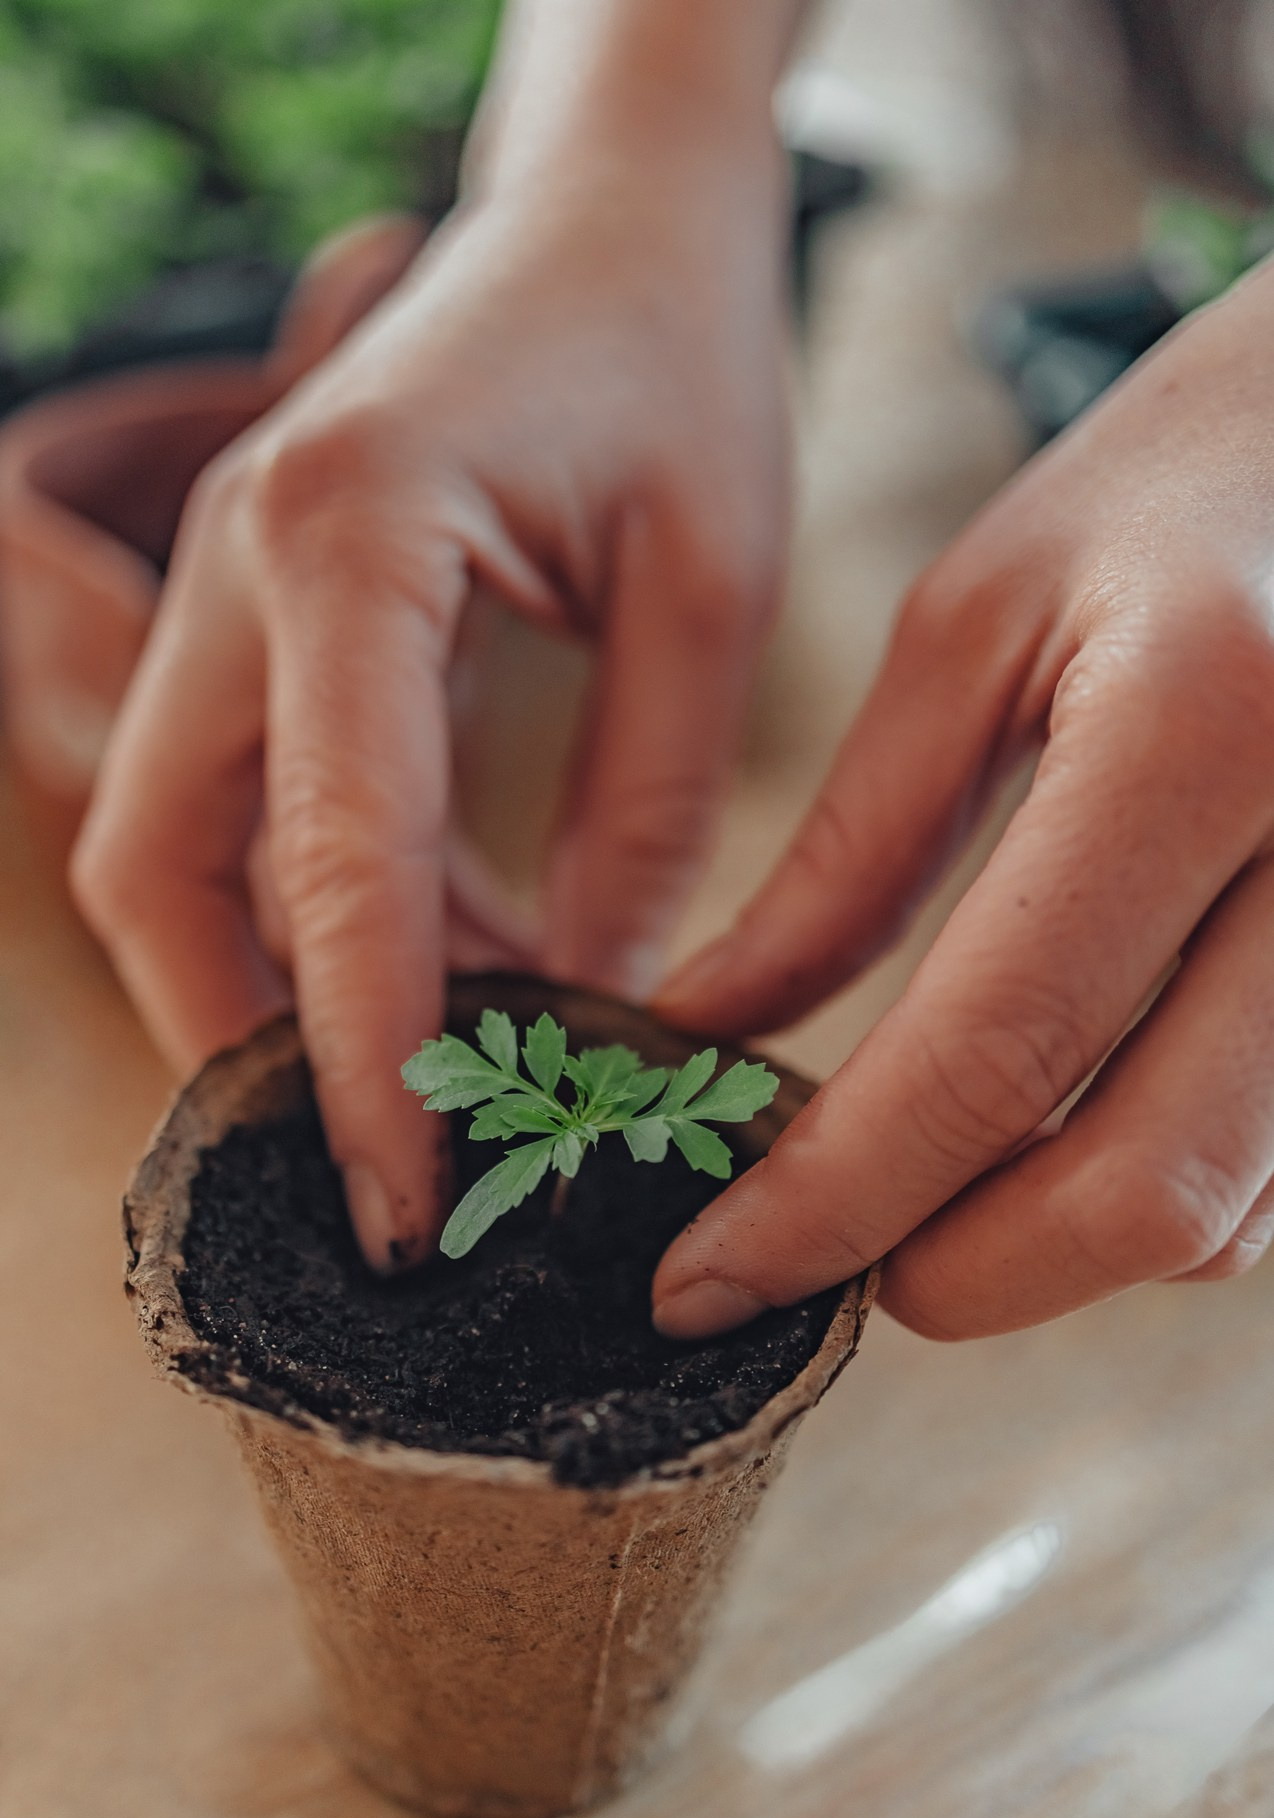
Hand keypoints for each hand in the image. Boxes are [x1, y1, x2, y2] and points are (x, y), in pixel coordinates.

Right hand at [72, 21, 792, 1268]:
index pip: (325, 847)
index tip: (407, 1192)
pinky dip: (328, 912)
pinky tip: (469, 957)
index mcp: (348, 535)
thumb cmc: (674, 356)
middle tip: (396, 1169)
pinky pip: (243, 806)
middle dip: (256, 1043)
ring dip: (292, 983)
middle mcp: (239, 566)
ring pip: (173, 852)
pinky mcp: (258, 616)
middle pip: (160, 870)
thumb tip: (593, 1011)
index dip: (363, 1045)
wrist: (610, 211)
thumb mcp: (708, 591)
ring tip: (468, 1063)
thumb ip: (643, 816)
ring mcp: (227, 589)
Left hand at [653, 258, 1273, 1341]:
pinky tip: (1060, 1132)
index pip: (997, 1046)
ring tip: (921, 1187)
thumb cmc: (1178, 476)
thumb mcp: (979, 623)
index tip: (707, 1275)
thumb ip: (849, 855)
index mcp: (1202, 723)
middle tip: (821, 1267)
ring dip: (1053, 1247)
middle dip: (953, 1275)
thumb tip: (710, 1035)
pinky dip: (1156, 1191)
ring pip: (1234, 1212)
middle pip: (1148, 1188)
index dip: (834, 1197)